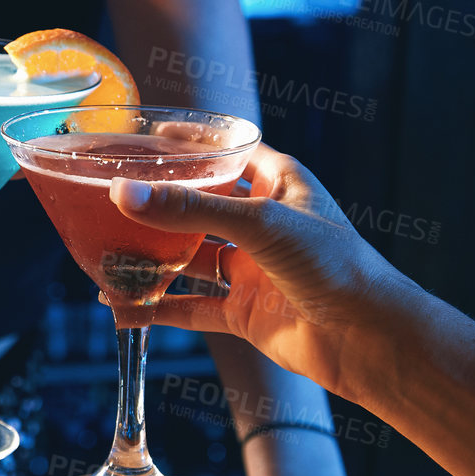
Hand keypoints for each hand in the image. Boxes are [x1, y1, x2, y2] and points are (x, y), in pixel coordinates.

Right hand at [109, 143, 413, 398]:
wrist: (368, 338)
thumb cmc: (335, 264)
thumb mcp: (260, 223)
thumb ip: (190, 209)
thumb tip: (125, 194)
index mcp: (279, 184)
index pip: (229, 152)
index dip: (193, 144)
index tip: (150, 137)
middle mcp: (264, 223)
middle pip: (201, 207)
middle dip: (160, 207)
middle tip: (112, 199)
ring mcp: (254, 268)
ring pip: (191, 258)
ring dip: (152, 260)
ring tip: (107, 257)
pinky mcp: (246, 311)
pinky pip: (193, 307)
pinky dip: (159, 308)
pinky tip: (125, 309)